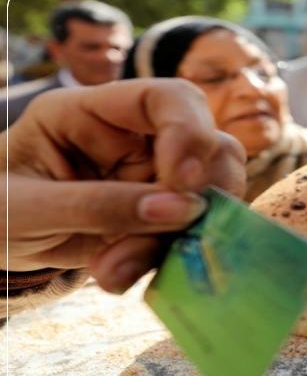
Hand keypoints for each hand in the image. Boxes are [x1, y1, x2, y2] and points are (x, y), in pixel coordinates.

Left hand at [1, 79, 246, 293]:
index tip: (184, 183)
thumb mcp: (25, 209)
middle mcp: (136, 140)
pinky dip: (167, 261)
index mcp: (94, 113)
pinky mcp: (159, 219)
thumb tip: (181, 209)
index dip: (190, 133)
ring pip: (211, 195)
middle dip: (200, 194)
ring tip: (118, 270)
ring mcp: (152, 179)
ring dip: (181, 238)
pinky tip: (117, 276)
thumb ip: (98, 206)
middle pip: (210, 145)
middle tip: (170, 234)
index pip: (168, 98)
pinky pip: (190, 236)